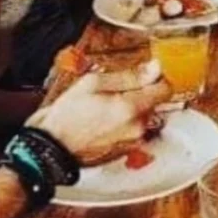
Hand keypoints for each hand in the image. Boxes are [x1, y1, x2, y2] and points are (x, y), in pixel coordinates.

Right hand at [28, 61, 172, 164]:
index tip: (147, 73)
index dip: (157, 78)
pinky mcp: (127, 149)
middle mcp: (137, 127)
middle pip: (154, 101)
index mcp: (131, 108)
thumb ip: (129, 76)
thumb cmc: (67, 115)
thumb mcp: (93, 83)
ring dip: (131, 107)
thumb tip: (154, 68)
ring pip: (144, 115)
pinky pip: (134, 128)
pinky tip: (104, 119)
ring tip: (105, 106)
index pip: (165, 89)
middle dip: (140, 92)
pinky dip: (124, 121)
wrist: (52, 146)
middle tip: (114, 90)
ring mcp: (133, 140)